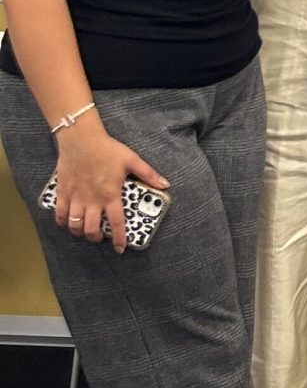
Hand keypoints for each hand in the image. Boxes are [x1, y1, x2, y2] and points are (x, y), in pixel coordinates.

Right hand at [50, 122, 168, 253]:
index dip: (119, 238)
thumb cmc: (107, 149)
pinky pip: (59, 215)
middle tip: (100, 237)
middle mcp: (92, 200)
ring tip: (85, 231)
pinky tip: (67, 222)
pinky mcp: (63, 193)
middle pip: (92, 229)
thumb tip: (165, 185)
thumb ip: (148, 174)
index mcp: (111, 194)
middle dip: (96, 238)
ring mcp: (76, 198)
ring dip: (80, 232)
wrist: (81, 139)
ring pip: (75, 226)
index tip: (120, 249)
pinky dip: (62, 223)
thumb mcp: (132, 160)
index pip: (117, 223)